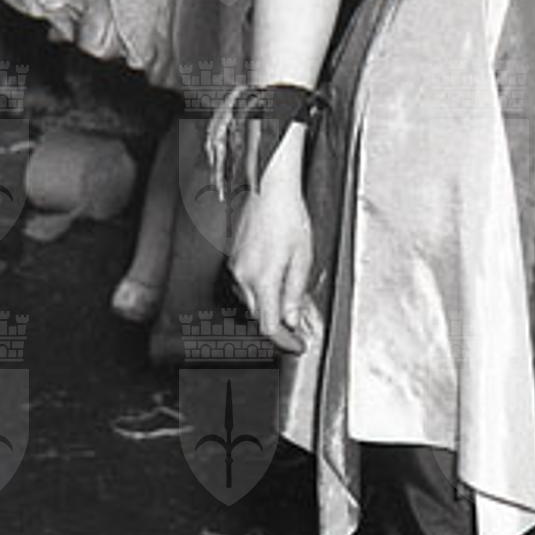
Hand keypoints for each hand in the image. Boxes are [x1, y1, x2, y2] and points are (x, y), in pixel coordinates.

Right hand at [227, 182, 313, 353]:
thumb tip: (292, 319)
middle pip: (258, 315)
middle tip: (299, 328)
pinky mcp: (232, 259)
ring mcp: (234, 267)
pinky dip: (260, 290)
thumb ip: (295, 292)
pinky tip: (275, 278)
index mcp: (262, 279)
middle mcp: (242, 276)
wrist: (268, 188)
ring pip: (251, 300)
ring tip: (290, 300)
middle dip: (279, 325)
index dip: (284, 342)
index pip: (268, 326)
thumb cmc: (287, 215)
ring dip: (269, 306)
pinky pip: (245, 284)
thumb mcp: (302, 258)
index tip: (297, 346)